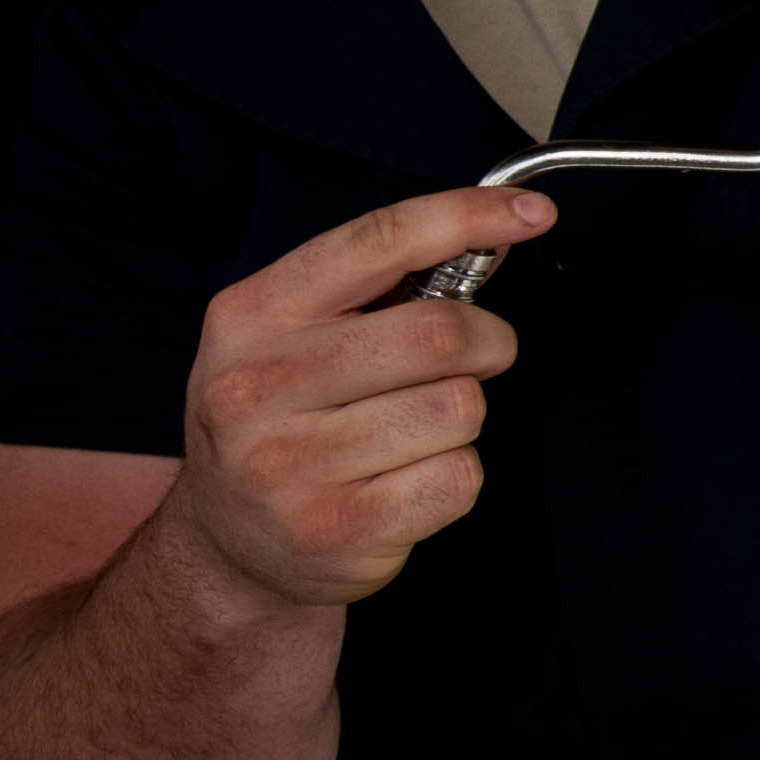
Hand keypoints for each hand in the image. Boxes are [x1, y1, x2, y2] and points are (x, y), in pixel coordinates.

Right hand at [165, 186, 550, 607]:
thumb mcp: (288, 337)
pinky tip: (405, 483)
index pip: (377, 243)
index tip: (532, 213)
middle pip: (439, 333)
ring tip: (414, 432)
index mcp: (250, 317)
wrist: (227, 546)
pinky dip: (456, 476)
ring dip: (462, 416)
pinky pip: (459, 478)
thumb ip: (373, 285)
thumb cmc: (281, 422)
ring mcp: (291, 466)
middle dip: (487, 341)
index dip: (467, 217)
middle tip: (478, 356)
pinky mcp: (337, 530)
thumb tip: (489, 234)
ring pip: (459, 408)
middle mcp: (257, 388)